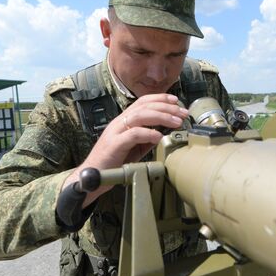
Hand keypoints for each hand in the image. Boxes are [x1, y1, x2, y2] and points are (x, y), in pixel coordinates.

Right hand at [61, 94, 187, 206]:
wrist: (92, 176)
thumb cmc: (114, 162)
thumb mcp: (135, 148)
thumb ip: (147, 139)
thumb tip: (166, 132)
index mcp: (124, 121)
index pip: (143, 102)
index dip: (161, 98)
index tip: (177, 101)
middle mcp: (119, 123)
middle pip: (144, 106)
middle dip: (166, 107)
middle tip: (183, 113)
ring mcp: (115, 132)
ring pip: (139, 116)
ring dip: (161, 117)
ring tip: (176, 122)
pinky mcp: (113, 145)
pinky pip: (132, 134)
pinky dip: (148, 133)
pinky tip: (159, 136)